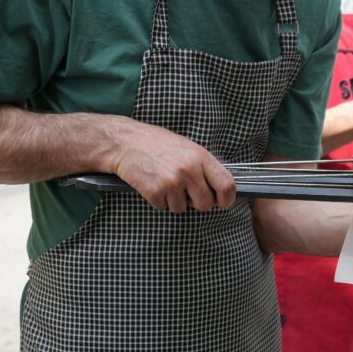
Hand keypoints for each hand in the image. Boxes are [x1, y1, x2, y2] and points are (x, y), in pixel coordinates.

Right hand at [109, 122, 235, 212]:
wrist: (125, 142)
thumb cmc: (157, 144)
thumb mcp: (187, 148)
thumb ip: (203, 167)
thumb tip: (219, 189)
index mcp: (201, 157)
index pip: (226, 185)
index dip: (227, 199)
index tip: (222, 202)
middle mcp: (189, 170)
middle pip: (206, 204)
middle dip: (196, 203)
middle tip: (184, 191)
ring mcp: (172, 182)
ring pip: (182, 208)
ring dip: (173, 201)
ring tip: (163, 181)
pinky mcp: (155, 191)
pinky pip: (163, 208)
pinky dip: (157, 200)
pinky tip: (152, 184)